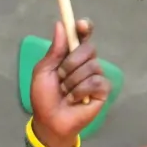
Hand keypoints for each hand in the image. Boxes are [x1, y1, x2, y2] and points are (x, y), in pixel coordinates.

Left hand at [29, 18, 110, 146]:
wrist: (49, 121)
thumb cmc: (44, 97)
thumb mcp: (43, 72)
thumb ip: (54, 50)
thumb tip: (60, 24)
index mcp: (70, 55)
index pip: (82, 36)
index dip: (84, 28)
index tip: (80, 25)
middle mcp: (86, 63)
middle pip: (89, 48)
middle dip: (71, 63)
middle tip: (60, 77)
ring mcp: (95, 76)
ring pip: (91, 66)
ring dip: (72, 81)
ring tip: (65, 93)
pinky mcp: (103, 90)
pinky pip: (96, 81)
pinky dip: (81, 91)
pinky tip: (74, 100)